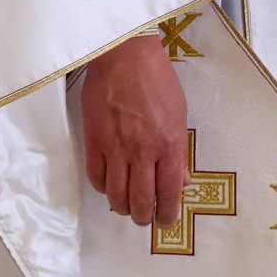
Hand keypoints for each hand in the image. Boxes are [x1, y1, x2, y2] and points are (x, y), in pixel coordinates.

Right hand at [80, 35, 187, 226]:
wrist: (125, 55)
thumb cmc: (157, 79)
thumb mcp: (179, 113)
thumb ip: (179, 150)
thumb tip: (182, 180)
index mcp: (169, 143)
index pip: (169, 192)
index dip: (168, 213)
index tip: (166, 221)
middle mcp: (143, 150)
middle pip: (141, 201)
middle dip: (144, 218)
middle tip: (146, 219)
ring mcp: (117, 147)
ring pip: (117, 196)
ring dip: (123, 208)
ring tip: (127, 208)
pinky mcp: (94, 141)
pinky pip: (97, 177)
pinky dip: (104, 189)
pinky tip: (110, 186)